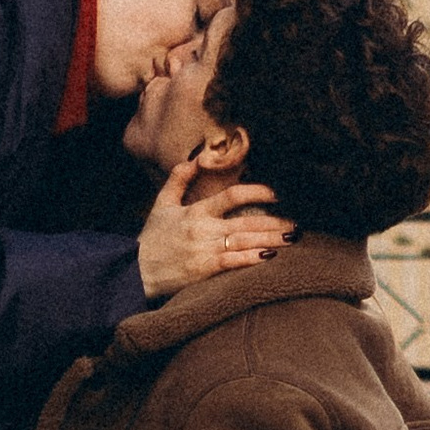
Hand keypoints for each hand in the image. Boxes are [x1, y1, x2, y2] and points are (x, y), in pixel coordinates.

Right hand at [137, 157, 292, 300]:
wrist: (133, 273)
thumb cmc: (150, 240)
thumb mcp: (161, 204)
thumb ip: (178, 179)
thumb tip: (196, 157)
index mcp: (195, 212)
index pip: (232, 196)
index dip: (257, 192)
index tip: (276, 194)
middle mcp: (203, 229)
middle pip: (246, 222)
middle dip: (274, 221)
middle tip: (296, 223)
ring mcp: (204, 250)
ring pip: (245, 242)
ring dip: (271, 240)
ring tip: (292, 238)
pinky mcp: (203, 271)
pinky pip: (233, 263)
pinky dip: (252, 259)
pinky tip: (270, 257)